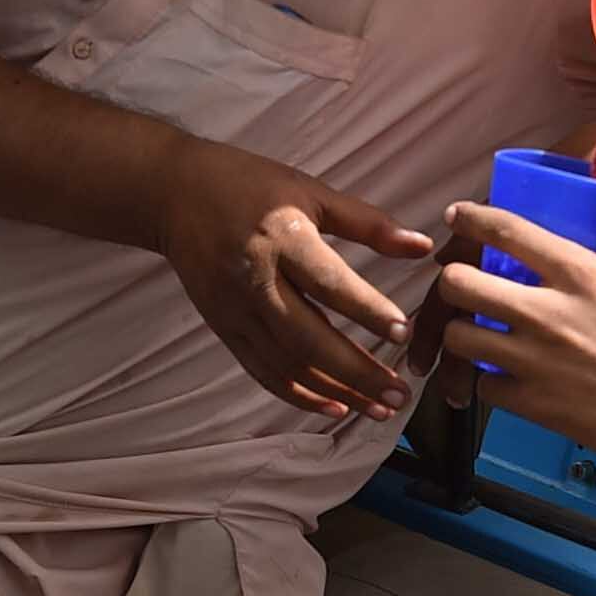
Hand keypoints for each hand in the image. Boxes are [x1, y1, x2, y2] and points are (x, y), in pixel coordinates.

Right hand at [159, 136, 429, 418]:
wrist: (173, 194)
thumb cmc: (250, 185)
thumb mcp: (310, 191)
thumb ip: (367, 223)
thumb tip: (423, 246)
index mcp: (282, 238)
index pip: (329, 283)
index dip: (368, 311)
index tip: (405, 333)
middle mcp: (256, 280)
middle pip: (309, 338)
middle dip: (357, 371)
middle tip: (400, 394)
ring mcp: (236, 310)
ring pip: (288, 363)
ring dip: (336, 392)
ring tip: (379, 409)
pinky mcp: (224, 328)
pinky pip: (263, 370)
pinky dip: (299, 395)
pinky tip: (335, 409)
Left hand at [430, 204, 595, 470]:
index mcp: (581, 273)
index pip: (506, 230)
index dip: (470, 219)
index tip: (457, 218)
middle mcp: (547, 310)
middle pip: (459, 283)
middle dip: (451, 285)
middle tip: (460, 293)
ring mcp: (533, 358)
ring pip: (457, 336)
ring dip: (461, 337)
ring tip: (476, 341)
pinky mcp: (530, 402)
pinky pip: (482, 386)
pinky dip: (488, 385)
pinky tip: (505, 384)